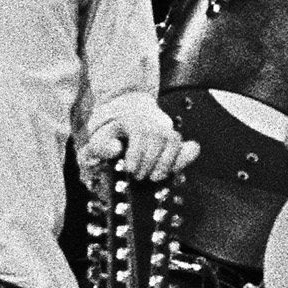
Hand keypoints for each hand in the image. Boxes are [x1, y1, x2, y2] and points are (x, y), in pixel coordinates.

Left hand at [82, 107, 196, 182]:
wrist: (125, 109)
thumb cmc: (110, 128)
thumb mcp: (98, 135)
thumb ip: (100, 145)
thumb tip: (116, 150)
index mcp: (132, 117)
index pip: (140, 132)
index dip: (137, 152)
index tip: (130, 169)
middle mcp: (152, 120)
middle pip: (159, 138)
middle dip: (150, 161)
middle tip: (138, 177)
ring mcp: (167, 128)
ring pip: (174, 141)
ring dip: (166, 163)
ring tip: (154, 177)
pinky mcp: (175, 139)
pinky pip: (189, 147)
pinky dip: (185, 159)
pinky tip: (174, 172)